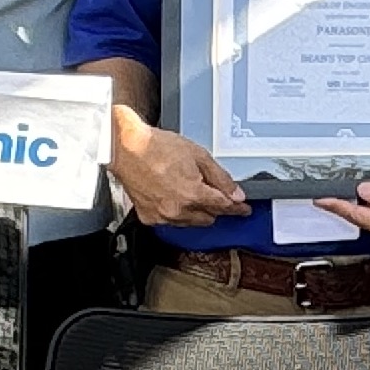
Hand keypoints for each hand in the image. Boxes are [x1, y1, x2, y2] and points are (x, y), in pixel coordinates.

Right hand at [108, 103, 250, 228]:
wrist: (125, 148)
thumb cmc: (156, 147)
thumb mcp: (198, 154)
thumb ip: (220, 177)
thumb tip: (235, 194)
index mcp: (193, 194)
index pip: (224, 207)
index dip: (237, 208)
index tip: (243, 209)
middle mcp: (178, 210)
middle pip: (209, 218)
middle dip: (215, 208)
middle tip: (214, 193)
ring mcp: (162, 216)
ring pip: (191, 223)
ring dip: (196, 212)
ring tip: (189, 191)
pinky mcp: (149, 217)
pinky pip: (172, 221)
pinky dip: (177, 213)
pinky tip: (173, 196)